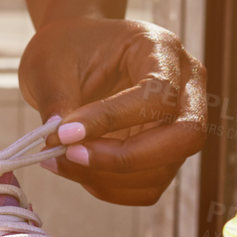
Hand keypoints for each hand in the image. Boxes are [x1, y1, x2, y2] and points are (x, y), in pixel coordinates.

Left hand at [18, 16, 206, 206]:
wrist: (75, 55)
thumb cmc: (66, 49)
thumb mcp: (50, 65)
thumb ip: (57, 102)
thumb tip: (60, 143)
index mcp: (161, 49)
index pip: (157, 93)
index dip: (112, 119)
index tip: (64, 134)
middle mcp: (185, 86)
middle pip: (184, 137)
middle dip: (126, 159)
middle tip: (72, 155)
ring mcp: (180, 124)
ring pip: (163, 170)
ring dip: (109, 178)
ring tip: (61, 161)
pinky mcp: (165, 154)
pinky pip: (148, 186)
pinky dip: (111, 187)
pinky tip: (78, 169)